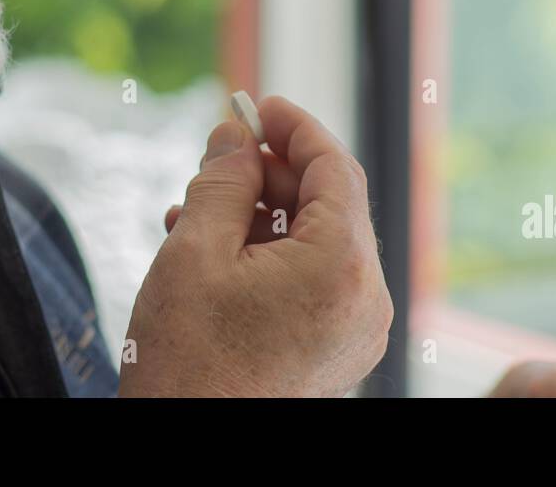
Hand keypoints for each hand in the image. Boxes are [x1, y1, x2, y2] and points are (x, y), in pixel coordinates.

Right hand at [119, 95, 392, 396]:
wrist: (189, 451)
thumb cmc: (191, 366)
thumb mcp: (194, 253)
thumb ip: (223, 180)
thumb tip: (236, 136)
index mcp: (343, 266)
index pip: (335, 167)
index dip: (295, 126)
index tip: (259, 104)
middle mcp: (366, 296)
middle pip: (329, 203)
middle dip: (271, 173)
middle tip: (217, 159)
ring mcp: (355, 328)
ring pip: (317, 240)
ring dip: (262, 214)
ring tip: (198, 209)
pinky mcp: (335, 349)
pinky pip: (312, 278)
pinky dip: (271, 254)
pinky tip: (216, 248)